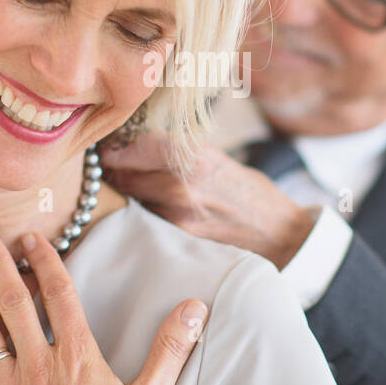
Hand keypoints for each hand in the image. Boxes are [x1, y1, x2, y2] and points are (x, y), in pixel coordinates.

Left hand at [99, 133, 315, 269]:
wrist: (278, 233)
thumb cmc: (249, 192)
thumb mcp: (218, 158)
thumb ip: (179, 153)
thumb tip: (138, 146)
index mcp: (194, 157)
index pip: (136, 147)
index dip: (116, 147)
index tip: (106, 147)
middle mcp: (181, 185)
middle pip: (125, 174)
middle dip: (114, 169)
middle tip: (108, 165)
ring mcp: (177, 215)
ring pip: (132, 197)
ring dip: (125, 190)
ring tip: (126, 183)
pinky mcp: (177, 237)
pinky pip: (146, 217)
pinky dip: (141, 209)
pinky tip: (147, 206)